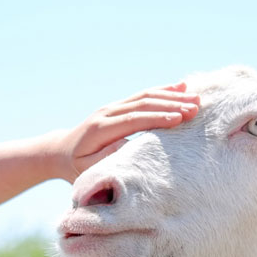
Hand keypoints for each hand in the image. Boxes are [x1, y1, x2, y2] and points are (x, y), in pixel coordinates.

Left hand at [55, 82, 199, 181]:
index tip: (179, 119)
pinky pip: (143, 96)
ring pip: (145, 96)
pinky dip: (163, 90)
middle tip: (195, 108)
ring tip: (196, 98)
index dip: (156, 118)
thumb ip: (107, 160)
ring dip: (172, 96)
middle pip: (142, 104)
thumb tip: (129, 150)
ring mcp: (113, 107)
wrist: (61, 151)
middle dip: (171, 105)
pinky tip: (181, 87)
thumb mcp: (87, 169)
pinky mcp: (119, 106)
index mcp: (100, 129)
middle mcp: (107, 113)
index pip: (132, 121)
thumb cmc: (76, 167)